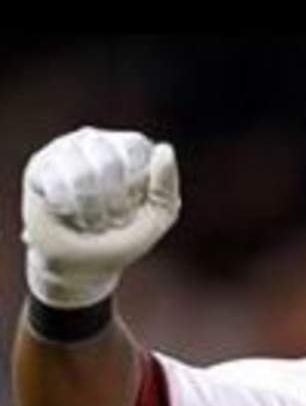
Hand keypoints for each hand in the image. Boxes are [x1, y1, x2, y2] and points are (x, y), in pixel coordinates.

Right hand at [22, 126, 180, 308]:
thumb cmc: (122, 238)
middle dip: (113, 202)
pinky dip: (66, 207)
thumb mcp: (155, 221)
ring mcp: (66, 149)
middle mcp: (97, 141)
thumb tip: (165, 149)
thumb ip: (166, 190)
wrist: (81, 264)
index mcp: (129, 149)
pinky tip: (65, 213)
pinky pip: (56, 182)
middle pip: (109, 160)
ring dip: (89, 208)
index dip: (134, 185)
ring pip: (82, 172)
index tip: (132, 208)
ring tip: (88, 218)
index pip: (135, 149)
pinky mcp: (40, 165)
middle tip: (109, 218)